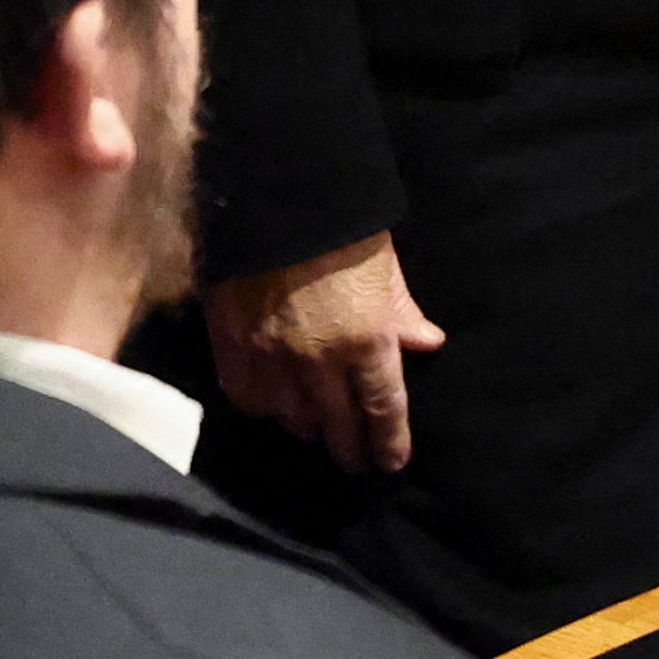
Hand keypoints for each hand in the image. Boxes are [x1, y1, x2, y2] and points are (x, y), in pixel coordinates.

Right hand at [206, 233, 445, 475]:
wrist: (271, 196)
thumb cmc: (340, 227)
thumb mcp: (384, 266)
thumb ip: (402, 311)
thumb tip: (427, 343)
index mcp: (367, 340)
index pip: (382, 409)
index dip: (389, 442)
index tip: (390, 462)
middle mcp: (320, 362)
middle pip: (338, 426)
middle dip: (350, 449)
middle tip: (355, 461)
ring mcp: (272, 359)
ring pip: (292, 420)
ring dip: (308, 428)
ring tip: (316, 429)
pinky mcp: (232, 348)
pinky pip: (248, 399)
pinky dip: (263, 407)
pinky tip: (272, 403)